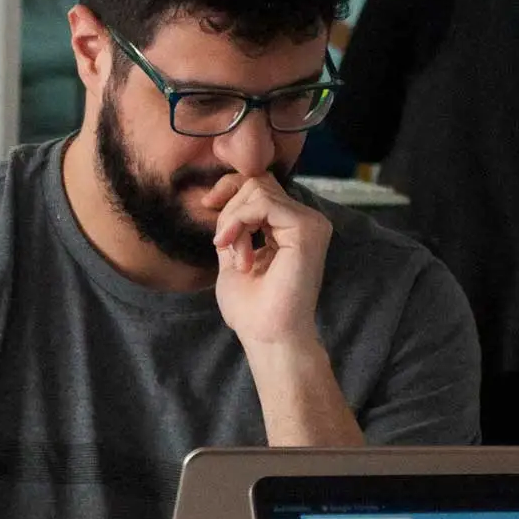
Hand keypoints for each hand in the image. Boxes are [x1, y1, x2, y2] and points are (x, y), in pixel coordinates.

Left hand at [211, 173, 331, 349]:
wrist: (268, 336)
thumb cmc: (252, 308)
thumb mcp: (233, 255)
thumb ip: (233, 225)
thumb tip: (221, 196)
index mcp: (290, 226)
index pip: (260, 185)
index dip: (230, 189)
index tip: (207, 205)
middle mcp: (306, 220)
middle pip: (257, 183)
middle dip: (229, 210)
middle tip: (225, 248)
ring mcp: (310, 223)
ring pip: (257, 190)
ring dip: (234, 223)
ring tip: (238, 260)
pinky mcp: (307, 229)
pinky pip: (263, 203)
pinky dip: (241, 224)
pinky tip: (241, 257)